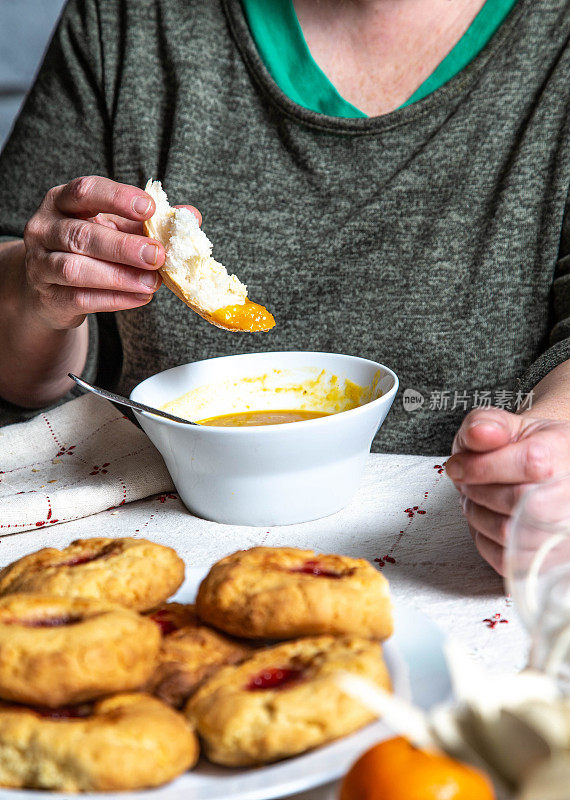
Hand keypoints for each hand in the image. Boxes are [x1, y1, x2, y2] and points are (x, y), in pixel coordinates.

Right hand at [22, 175, 200, 329]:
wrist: (53, 288)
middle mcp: (44, 228)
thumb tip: (191, 216)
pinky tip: (140, 297)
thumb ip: (148, 222)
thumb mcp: (116, 228)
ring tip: (152, 283)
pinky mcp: (48, 296)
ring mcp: (41, 263)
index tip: (150, 208)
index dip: (117, 198)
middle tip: (157, 256)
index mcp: (62, 201)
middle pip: (80, 234)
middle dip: (123, 246)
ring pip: (76, 269)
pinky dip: (114, 299)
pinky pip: (80, 299)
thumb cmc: (90, 249)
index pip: (86, 191)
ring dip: (119, 277)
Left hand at [446, 408, 569, 574]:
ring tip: (477, 499)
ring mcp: (563, 533)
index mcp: (564, 453)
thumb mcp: (507, 425)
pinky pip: (507, 559)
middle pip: (518, 501)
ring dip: (478, 515)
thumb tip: (480, 434)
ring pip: (510, 533)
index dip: (482, 466)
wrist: (548, 471)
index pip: (529, 463)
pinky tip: (487, 518)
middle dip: (478, 491)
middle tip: (467, 484)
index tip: (458, 466)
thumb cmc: (526, 449)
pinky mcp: (547, 560)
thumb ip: (488, 423)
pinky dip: (483, 539)